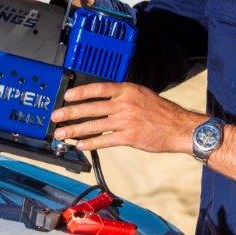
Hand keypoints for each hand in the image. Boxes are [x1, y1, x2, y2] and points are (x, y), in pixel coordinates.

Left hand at [51, 82, 206, 153]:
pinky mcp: (129, 137)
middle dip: (70, 112)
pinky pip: (104, 140)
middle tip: (56, 116)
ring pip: (94, 126)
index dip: (80, 92)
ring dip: (75, 130)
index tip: (66, 96)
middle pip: (91, 108)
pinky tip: (80, 145)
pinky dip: (90, 143)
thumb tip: (101, 100)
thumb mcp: (142, 95)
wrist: (179, 127)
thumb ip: (122, 96)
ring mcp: (126, 121)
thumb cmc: (161, 112)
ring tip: (61, 134)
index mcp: (127, 90)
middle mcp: (125, 104)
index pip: (98, 89)